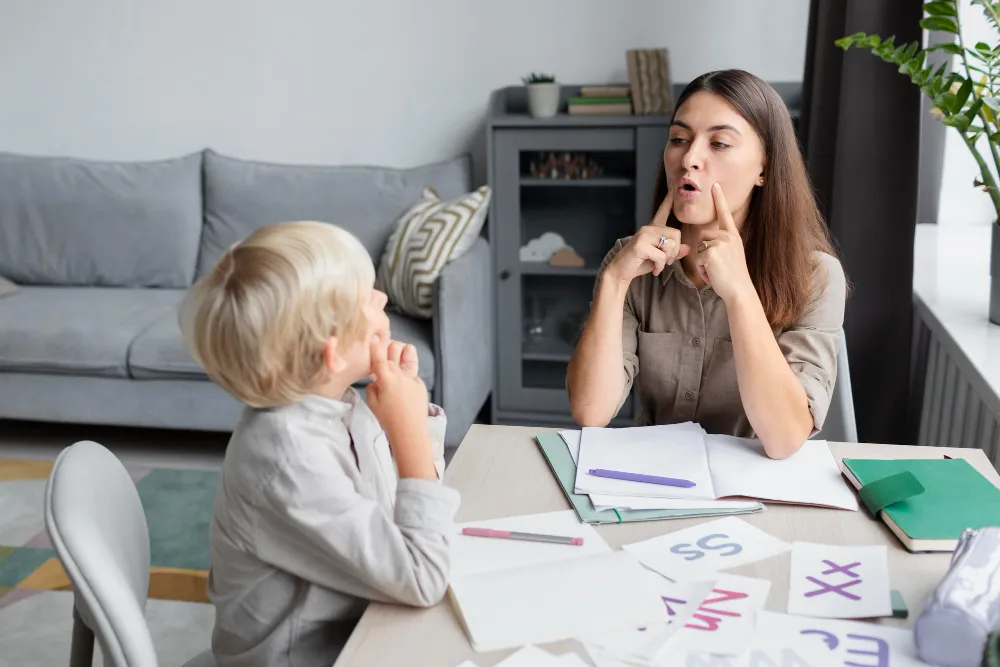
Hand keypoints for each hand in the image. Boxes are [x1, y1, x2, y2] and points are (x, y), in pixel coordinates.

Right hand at [366, 338, 429, 445]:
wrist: (410, 431)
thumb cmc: (388, 419)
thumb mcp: (372, 404)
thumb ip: (372, 387)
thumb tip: (375, 380)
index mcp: (386, 378)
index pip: (379, 356)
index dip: (375, 345)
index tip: (373, 337)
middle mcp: (400, 373)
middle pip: (394, 348)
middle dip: (388, 346)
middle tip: (384, 352)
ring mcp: (412, 377)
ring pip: (408, 352)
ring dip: (401, 350)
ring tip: (397, 357)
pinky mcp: (420, 383)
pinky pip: (412, 371)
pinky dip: (406, 372)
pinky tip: (403, 384)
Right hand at [604, 189, 689, 284]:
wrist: (621, 272)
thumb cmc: (640, 263)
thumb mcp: (660, 258)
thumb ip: (673, 252)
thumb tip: (687, 248)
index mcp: (652, 229)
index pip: (663, 211)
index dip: (669, 200)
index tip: (673, 187)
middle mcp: (648, 229)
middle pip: (676, 234)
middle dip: (675, 251)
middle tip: (668, 261)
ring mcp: (643, 235)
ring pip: (670, 245)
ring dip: (667, 260)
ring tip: (659, 265)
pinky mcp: (640, 245)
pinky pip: (661, 256)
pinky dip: (660, 266)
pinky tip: (655, 269)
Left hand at [692, 183, 754, 302]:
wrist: (739, 290)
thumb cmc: (734, 276)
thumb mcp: (731, 255)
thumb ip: (721, 244)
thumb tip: (707, 242)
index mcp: (732, 236)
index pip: (724, 214)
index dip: (719, 199)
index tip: (715, 185)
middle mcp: (727, 236)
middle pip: (703, 236)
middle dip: (704, 252)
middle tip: (718, 266)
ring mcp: (720, 243)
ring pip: (699, 248)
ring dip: (703, 262)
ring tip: (716, 270)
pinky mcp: (711, 253)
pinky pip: (698, 259)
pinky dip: (702, 269)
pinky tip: (713, 274)